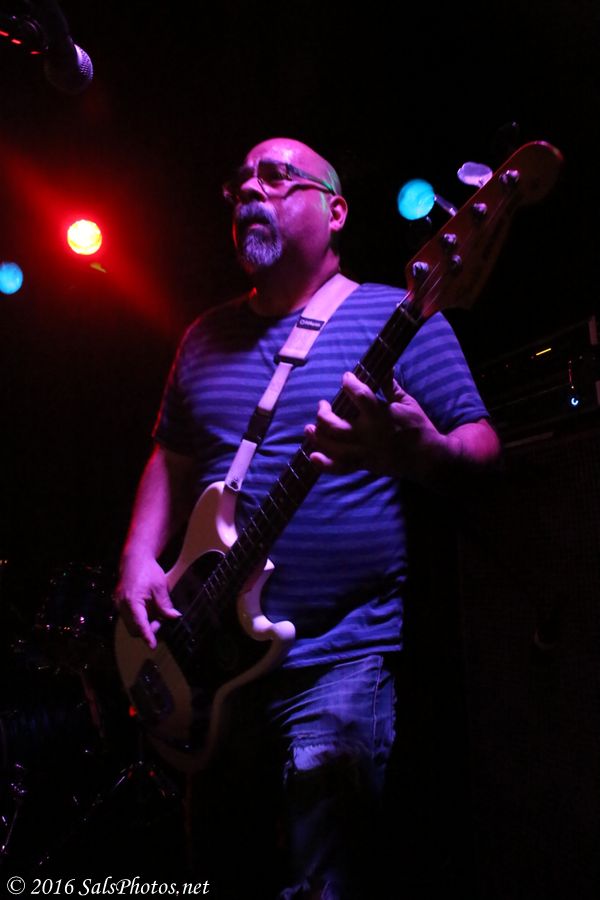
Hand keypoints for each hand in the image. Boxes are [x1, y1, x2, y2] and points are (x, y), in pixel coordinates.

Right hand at [113, 554, 180, 648]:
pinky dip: (139, 617)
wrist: (134, 559)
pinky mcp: (119, 602)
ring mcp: (118, 604)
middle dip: (148, 629)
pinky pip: (128, 617)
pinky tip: (148, 608)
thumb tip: (174, 617)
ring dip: (143, 623)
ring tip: (155, 612)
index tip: (152, 645)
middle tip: (161, 619)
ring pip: (131, 624)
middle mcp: (122, 605)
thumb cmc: (147, 570)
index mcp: (131, 601)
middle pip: (134, 628)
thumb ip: (165, 604)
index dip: (147, 636)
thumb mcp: (160, 586)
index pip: (140, 624)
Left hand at [304, 370, 449, 479]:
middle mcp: (369, 434)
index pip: (360, 395)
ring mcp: (364, 452)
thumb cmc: (418, 427)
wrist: (427, 458)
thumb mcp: (407, 403)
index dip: (349, 383)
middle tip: (323, 405)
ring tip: (309, 427)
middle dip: (323, 412)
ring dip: (317, 436)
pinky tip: (313, 456)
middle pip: (335, 424)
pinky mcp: (364, 465)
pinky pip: (340, 468)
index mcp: (382, 416)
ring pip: (333, 445)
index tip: (346, 378)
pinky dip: (324, 464)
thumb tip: (385, 365)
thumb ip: (390, 386)